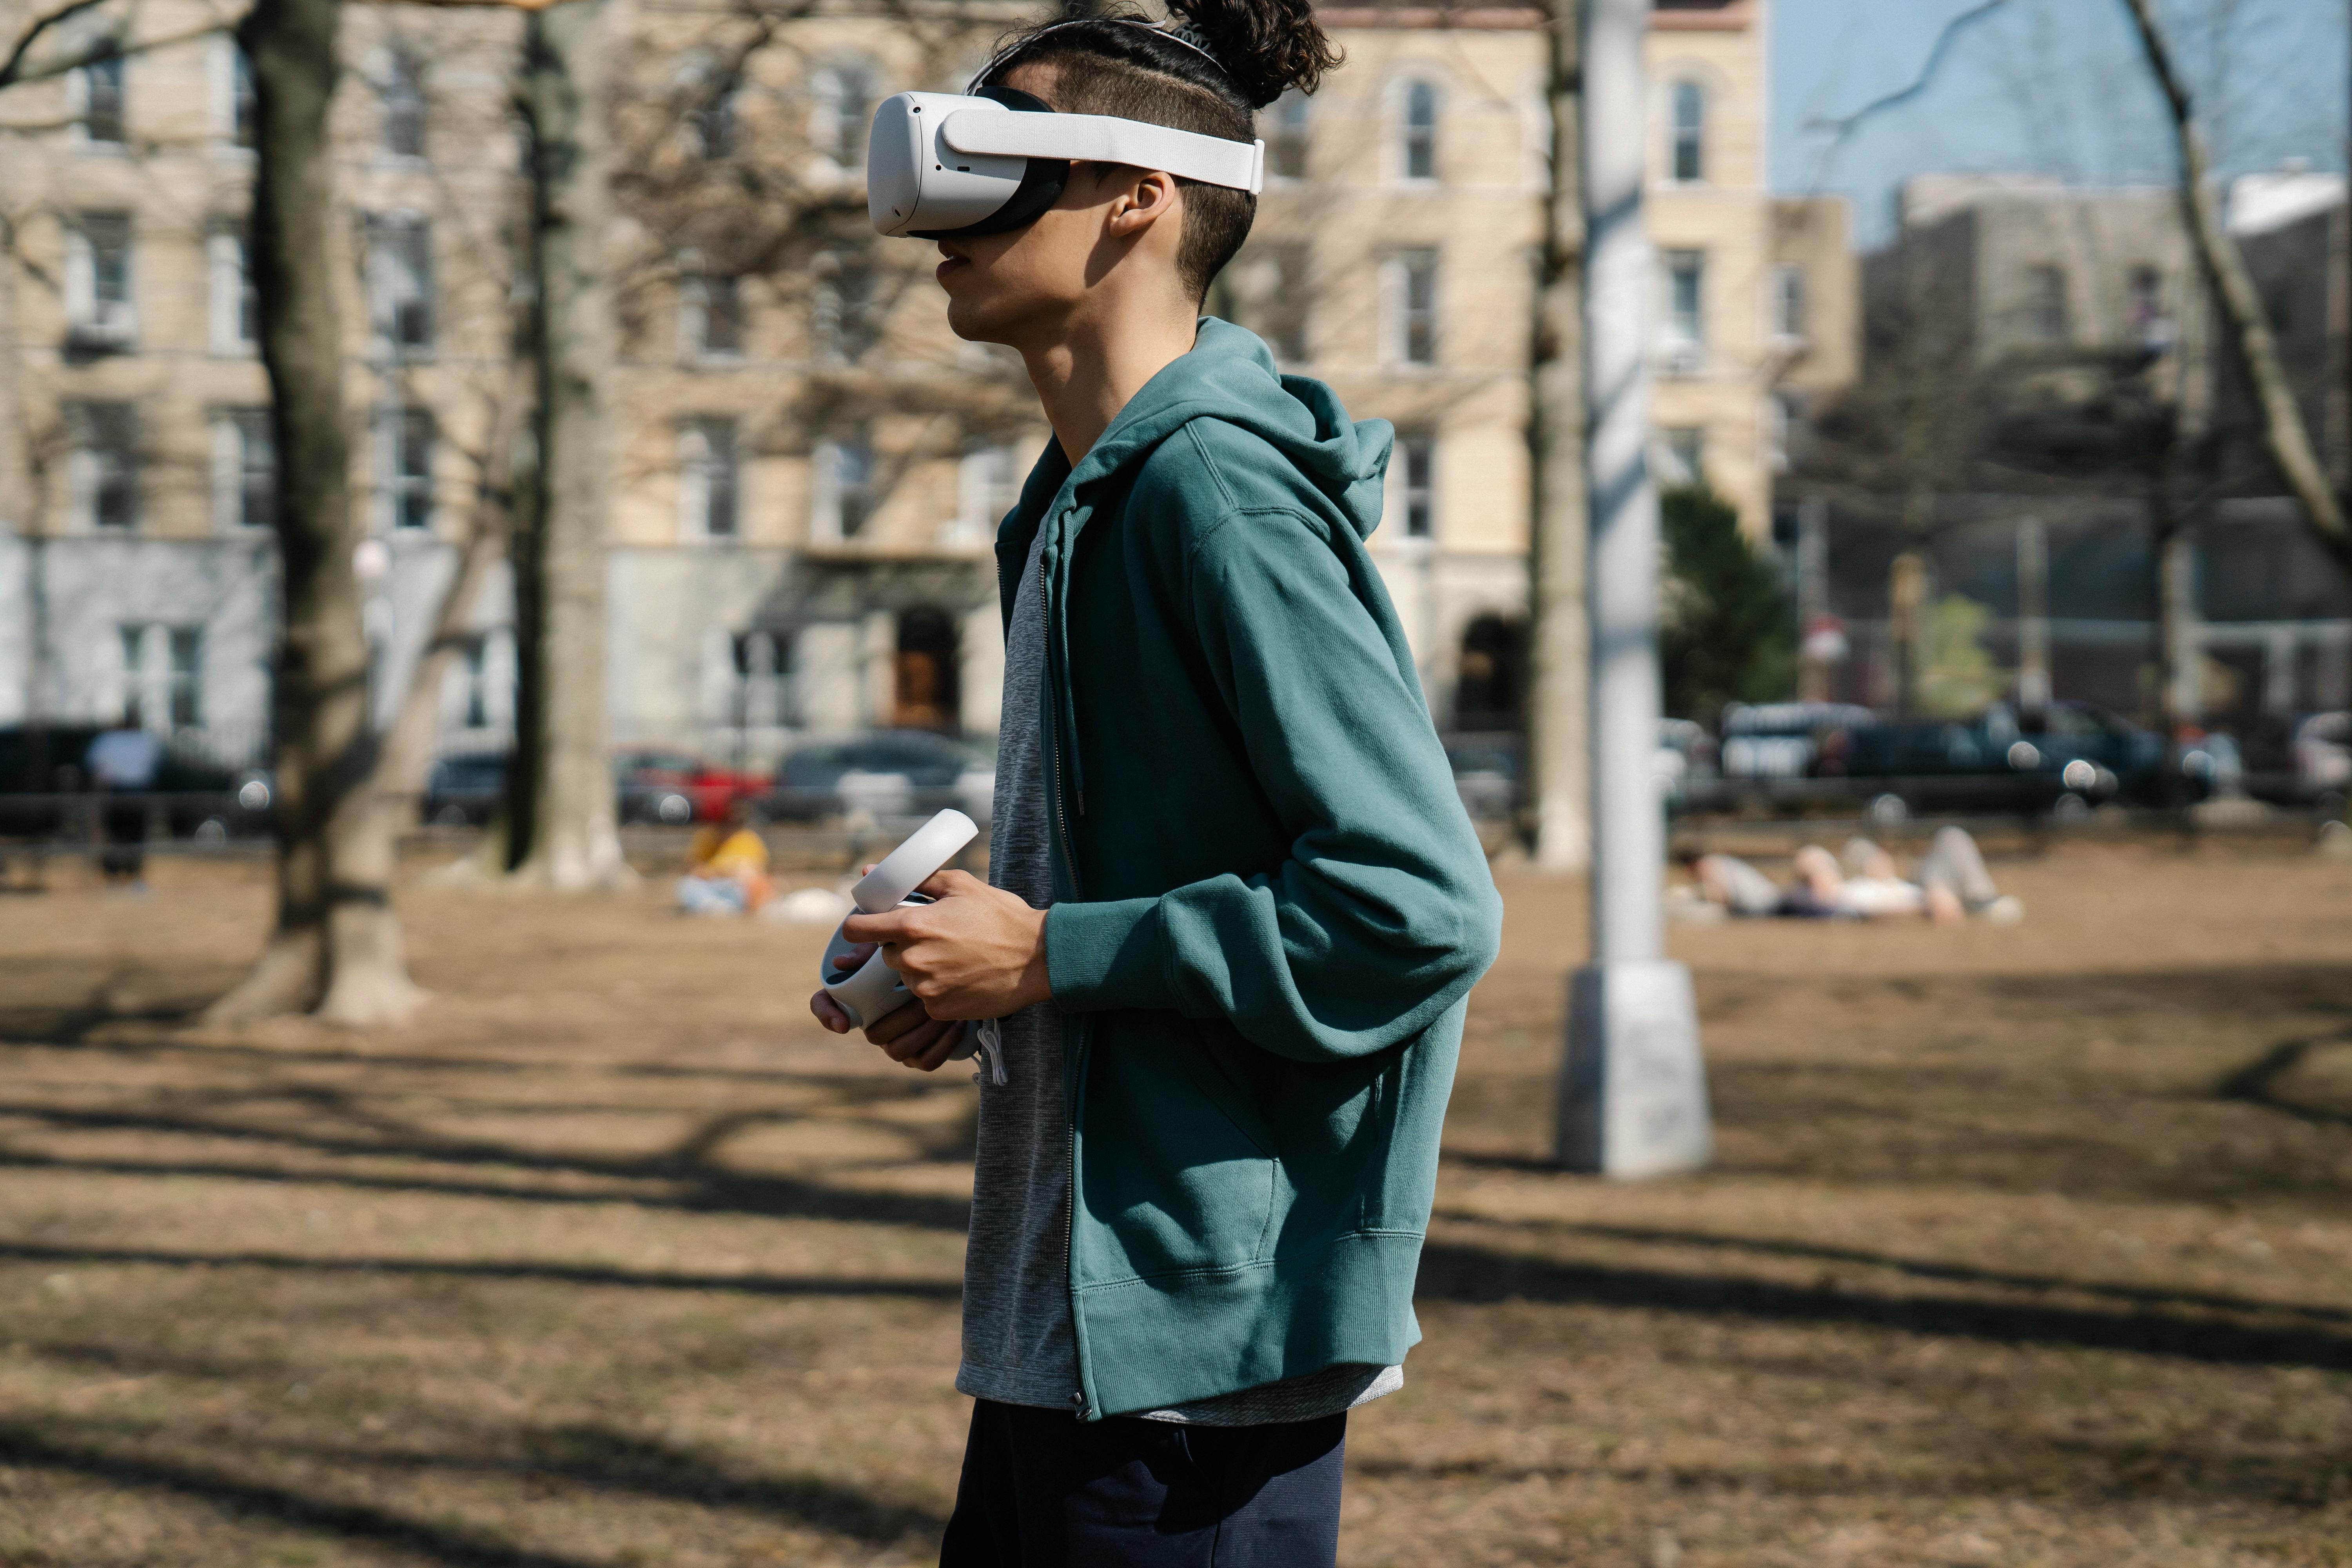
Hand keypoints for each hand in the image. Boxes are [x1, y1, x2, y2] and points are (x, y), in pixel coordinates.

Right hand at [809, 952, 970, 1071]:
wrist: (954, 966)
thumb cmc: (917, 950)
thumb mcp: (895, 942)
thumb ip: (868, 950)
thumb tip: (841, 963)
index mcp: (857, 994)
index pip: (825, 1005)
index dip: (828, 1015)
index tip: (844, 1022)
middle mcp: (872, 1023)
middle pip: (874, 1034)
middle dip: (901, 1018)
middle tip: (923, 999)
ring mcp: (895, 1042)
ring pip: (899, 1051)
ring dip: (924, 1031)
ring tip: (944, 1010)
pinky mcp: (921, 1055)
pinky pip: (927, 1061)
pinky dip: (943, 1044)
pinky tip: (955, 1023)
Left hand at [840, 869, 1049, 1021]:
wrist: (1039, 958)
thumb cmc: (1002, 916)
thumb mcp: (961, 886)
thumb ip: (915, 879)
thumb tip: (873, 870)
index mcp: (913, 925)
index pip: (857, 930)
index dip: (860, 926)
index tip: (870, 926)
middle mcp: (913, 959)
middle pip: (885, 954)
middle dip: (902, 945)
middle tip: (936, 937)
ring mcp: (925, 989)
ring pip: (906, 977)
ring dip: (920, 968)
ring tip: (954, 956)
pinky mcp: (939, 1010)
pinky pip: (925, 998)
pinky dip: (938, 989)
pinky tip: (962, 976)